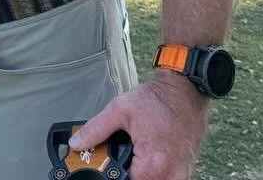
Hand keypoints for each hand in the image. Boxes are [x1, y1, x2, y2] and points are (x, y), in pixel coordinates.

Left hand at [70, 73, 209, 179]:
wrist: (184, 91)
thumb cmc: (156, 100)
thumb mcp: (119, 110)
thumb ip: (95, 129)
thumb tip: (76, 143)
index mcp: (152, 162)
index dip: (114, 176)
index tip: (106, 167)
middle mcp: (170, 172)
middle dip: (128, 175)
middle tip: (118, 162)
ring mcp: (181, 172)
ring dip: (142, 175)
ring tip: (132, 160)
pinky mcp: (186, 167)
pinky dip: (156, 174)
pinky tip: (145, 160)